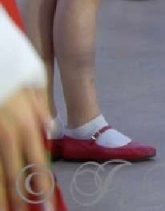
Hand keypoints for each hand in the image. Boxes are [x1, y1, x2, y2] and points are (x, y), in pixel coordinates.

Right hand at [0, 86, 50, 208]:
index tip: (46, 205)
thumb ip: (42, 110)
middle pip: (16, 176)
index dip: (41, 187)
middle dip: (21, 201)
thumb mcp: (31, 86)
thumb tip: (51, 130)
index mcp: (27, 125)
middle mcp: (9, 136)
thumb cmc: (9, 75)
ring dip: (2, 198)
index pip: (37, 163)